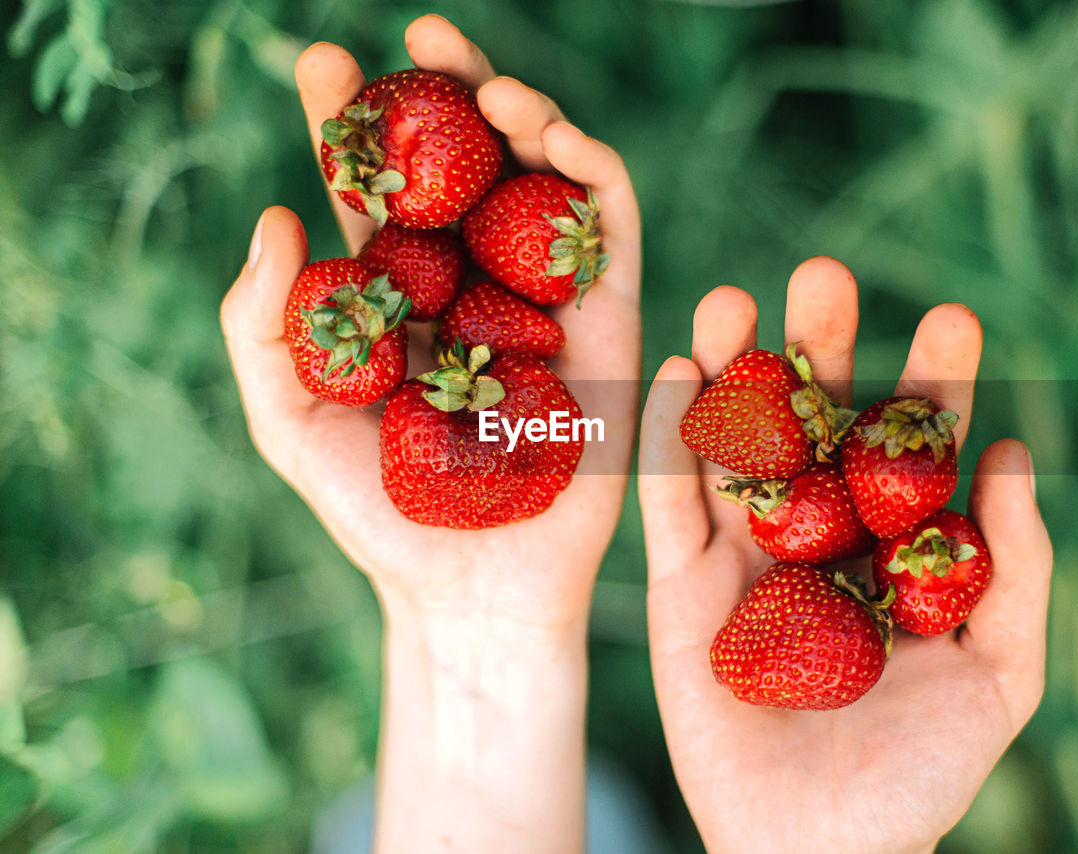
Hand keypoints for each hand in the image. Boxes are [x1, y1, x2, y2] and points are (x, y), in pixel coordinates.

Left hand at [220, 16, 639, 853]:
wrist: (472, 589)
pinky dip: (593, 173)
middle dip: (446, 92)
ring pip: (544, 181)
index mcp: (400, 297)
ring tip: (492, 87)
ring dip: (529, 116)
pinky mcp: (611, 325)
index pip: (374, 193)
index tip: (319, 65)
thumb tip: (275, 216)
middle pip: (467, 165)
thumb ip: (260, 326)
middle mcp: (475, 286)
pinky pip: (612, 232)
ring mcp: (545, 301)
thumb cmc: (377, 517)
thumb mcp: (288, 423)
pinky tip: (556, 139)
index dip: (347, 125)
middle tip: (422, 36)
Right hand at [639, 257, 1051, 853]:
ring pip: (733, 444)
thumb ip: (1015, 568)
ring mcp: (741, 554)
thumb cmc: (921, 769)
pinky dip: (669, 436)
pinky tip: (675, 370)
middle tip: (827, 275)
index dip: (933, 383)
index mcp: (890, 545)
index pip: (913, 449)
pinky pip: (669, 502)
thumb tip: (1015, 453)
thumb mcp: (999, 671)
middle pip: (815, 425)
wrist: (818, 845)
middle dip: (821, 349)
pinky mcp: (678, 585)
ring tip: (735, 299)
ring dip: (730, 370)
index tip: (954, 318)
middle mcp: (813, 534)